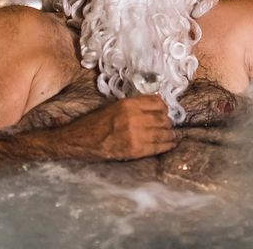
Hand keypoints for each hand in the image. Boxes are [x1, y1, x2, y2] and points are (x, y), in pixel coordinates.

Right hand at [62, 95, 176, 160]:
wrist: (81, 140)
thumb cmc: (96, 123)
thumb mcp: (115, 106)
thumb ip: (134, 106)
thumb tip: (154, 108)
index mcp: (129, 104)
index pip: (158, 102)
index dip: (163, 108)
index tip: (164, 111)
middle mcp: (134, 118)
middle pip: (162, 118)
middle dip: (167, 122)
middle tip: (167, 125)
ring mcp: (135, 135)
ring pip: (163, 133)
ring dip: (169, 134)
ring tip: (171, 136)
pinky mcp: (135, 150)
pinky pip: (158, 147)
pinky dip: (167, 145)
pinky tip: (170, 144)